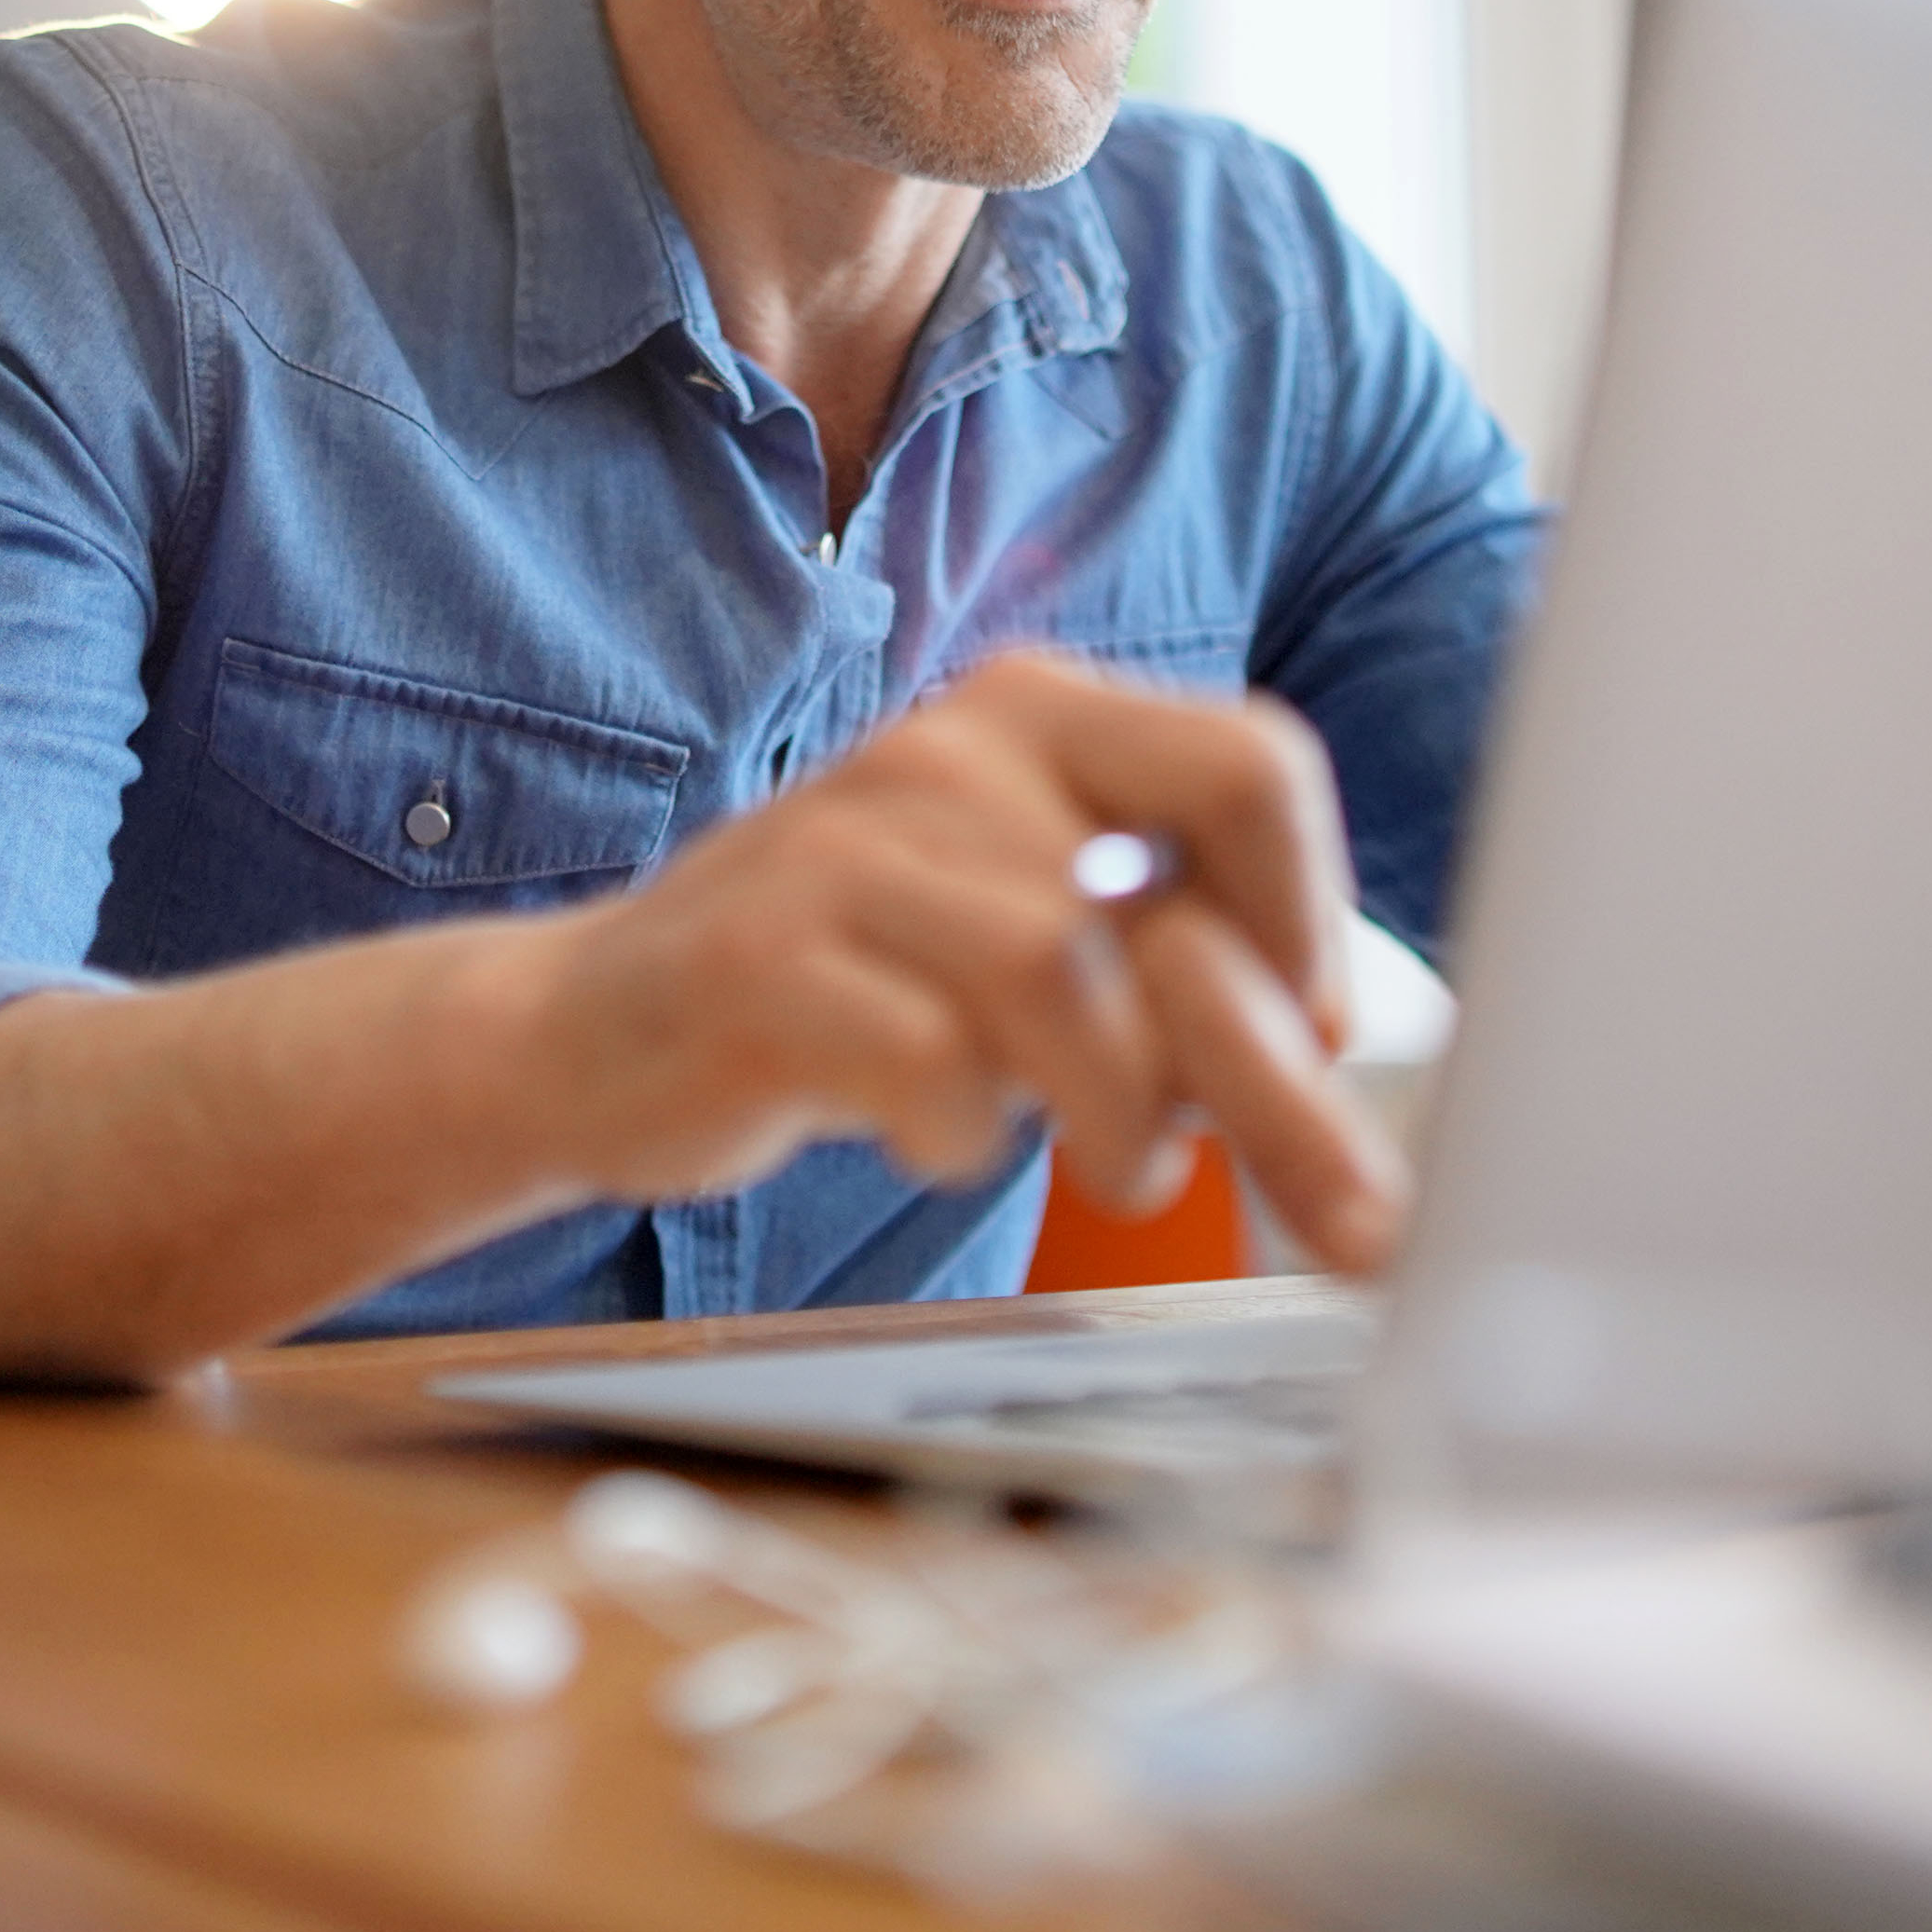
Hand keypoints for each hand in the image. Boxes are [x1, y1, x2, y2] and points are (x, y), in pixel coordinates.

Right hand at [506, 647, 1408, 1270]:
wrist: (588, 1027)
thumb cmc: (851, 986)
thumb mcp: (1022, 930)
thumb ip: (1164, 958)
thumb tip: (1337, 1066)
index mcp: (1035, 715)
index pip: (1250, 767)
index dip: (1312, 918)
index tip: (1312, 1034)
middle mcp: (947, 754)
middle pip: (1174, 914)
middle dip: (1276, 1091)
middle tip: (1344, 1216)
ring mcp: (840, 850)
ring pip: (1063, 981)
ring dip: (1124, 1115)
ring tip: (1119, 1165)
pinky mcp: (755, 959)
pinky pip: (928, 1063)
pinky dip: (969, 1136)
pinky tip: (946, 1141)